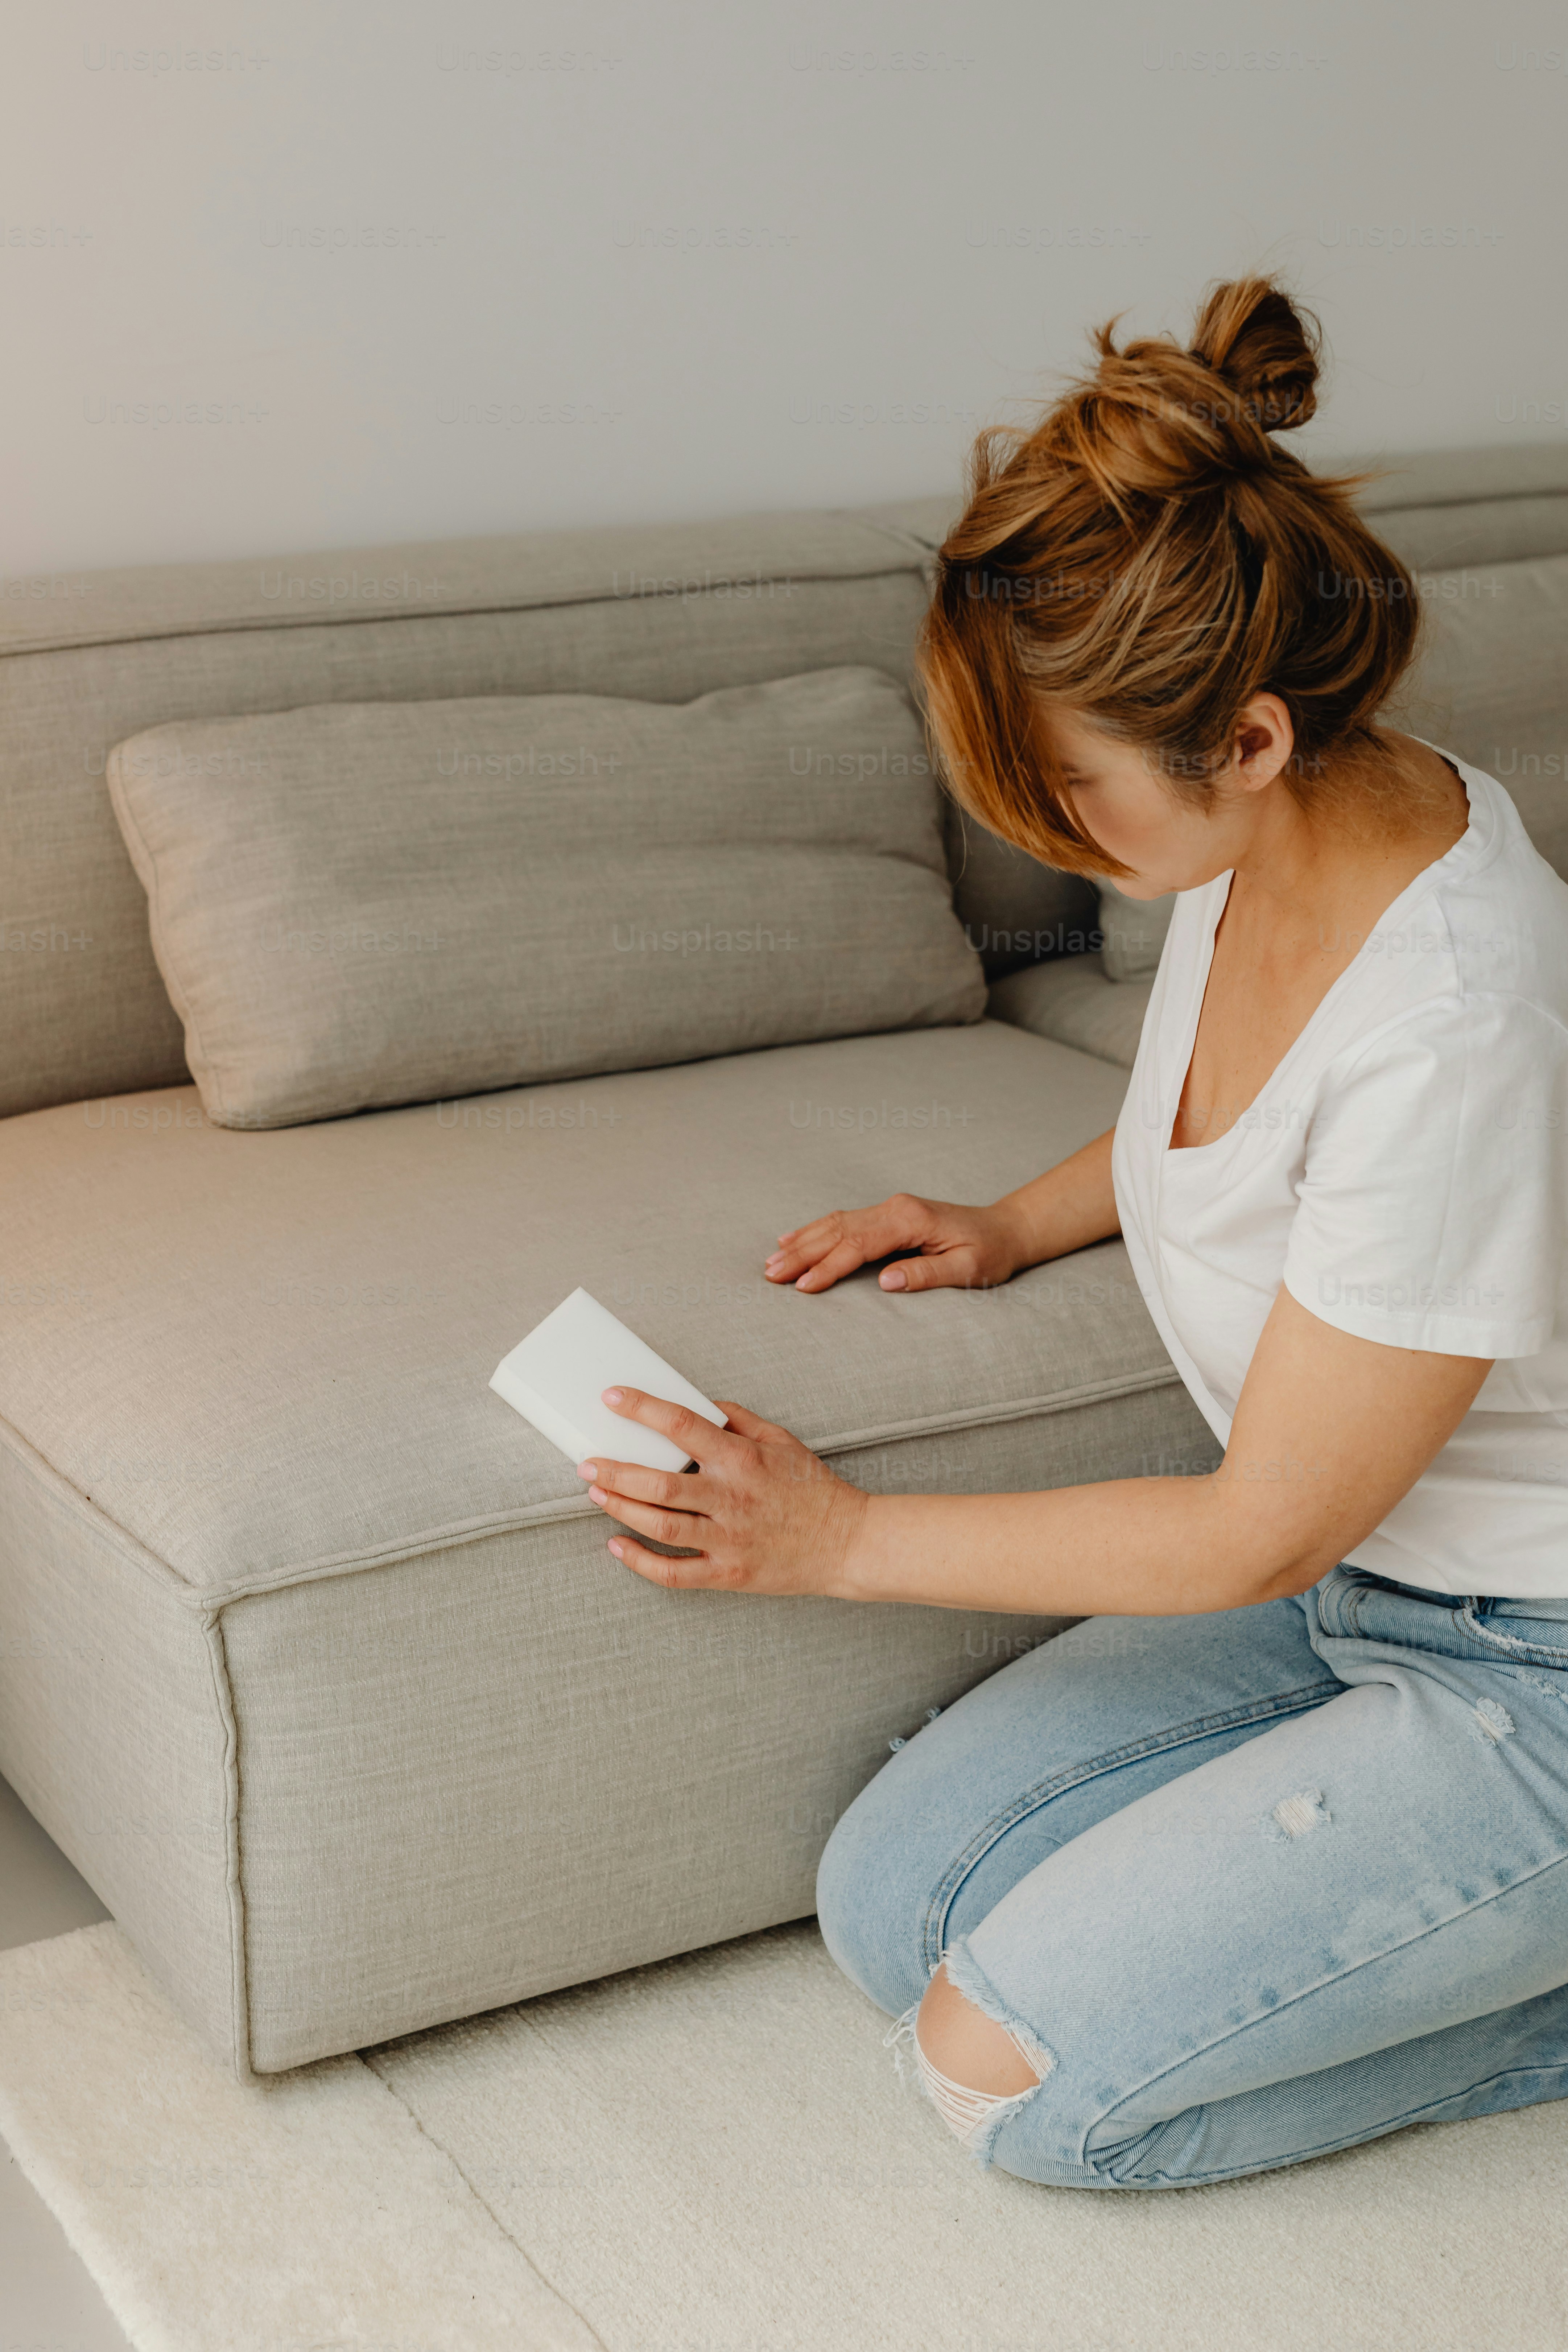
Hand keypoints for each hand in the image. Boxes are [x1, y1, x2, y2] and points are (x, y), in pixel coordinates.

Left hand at [578, 1389, 867, 1595]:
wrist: (847, 1543)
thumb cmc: (812, 1488)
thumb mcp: (782, 1440)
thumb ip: (739, 1420)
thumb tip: (701, 1404)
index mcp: (742, 1459)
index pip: (682, 1425)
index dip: (642, 1409)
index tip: (612, 1399)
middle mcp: (731, 1498)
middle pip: (659, 1483)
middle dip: (615, 1470)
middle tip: (586, 1461)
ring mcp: (728, 1539)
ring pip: (660, 1526)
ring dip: (620, 1508)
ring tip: (595, 1492)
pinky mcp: (728, 1574)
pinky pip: (674, 1574)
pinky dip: (640, 1562)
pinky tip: (617, 1546)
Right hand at [764, 1192, 1022, 1294]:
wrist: (1005, 1229)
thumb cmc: (990, 1252)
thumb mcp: (968, 1269)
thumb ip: (927, 1274)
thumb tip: (886, 1283)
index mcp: (911, 1220)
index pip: (859, 1244)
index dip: (829, 1266)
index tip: (803, 1286)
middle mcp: (895, 1208)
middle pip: (838, 1230)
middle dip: (802, 1253)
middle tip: (771, 1274)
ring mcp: (890, 1208)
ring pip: (836, 1223)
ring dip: (803, 1241)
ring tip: (772, 1260)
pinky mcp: (888, 1215)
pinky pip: (844, 1221)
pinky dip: (815, 1231)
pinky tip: (793, 1239)